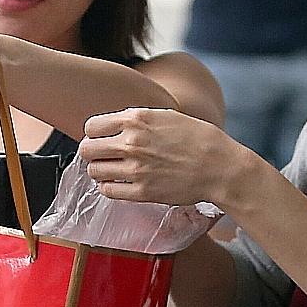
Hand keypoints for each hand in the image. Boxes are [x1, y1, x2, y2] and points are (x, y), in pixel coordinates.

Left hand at [79, 107, 244, 207]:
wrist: (220, 166)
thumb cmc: (199, 139)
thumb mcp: (167, 115)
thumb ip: (138, 119)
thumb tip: (115, 125)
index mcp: (137, 119)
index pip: (91, 127)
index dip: (94, 134)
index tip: (102, 140)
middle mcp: (132, 142)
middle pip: (87, 150)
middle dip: (92, 154)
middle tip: (103, 157)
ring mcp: (136, 168)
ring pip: (94, 171)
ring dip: (100, 171)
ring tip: (112, 171)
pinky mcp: (142, 191)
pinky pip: (108, 190)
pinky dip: (109, 187)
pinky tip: (120, 184)